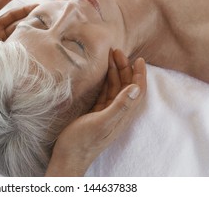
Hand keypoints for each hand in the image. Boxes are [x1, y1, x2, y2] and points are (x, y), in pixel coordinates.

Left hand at [0, 0, 36, 85]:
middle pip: (12, 16)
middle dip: (25, 10)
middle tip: (41, 7)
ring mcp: (0, 41)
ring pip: (18, 28)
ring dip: (29, 23)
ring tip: (44, 20)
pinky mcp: (6, 52)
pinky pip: (18, 42)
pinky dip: (28, 38)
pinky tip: (37, 36)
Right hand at [46, 49, 146, 175]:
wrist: (68, 157)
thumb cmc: (82, 142)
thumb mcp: (101, 123)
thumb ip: (119, 106)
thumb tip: (136, 88)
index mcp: (123, 115)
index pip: (137, 91)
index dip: (139, 75)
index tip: (138, 59)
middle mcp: (118, 112)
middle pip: (126, 86)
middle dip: (125, 68)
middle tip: (117, 51)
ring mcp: (107, 112)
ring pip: (115, 88)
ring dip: (114, 72)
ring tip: (109, 56)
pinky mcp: (97, 113)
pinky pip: (104, 92)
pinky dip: (105, 81)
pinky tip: (100, 73)